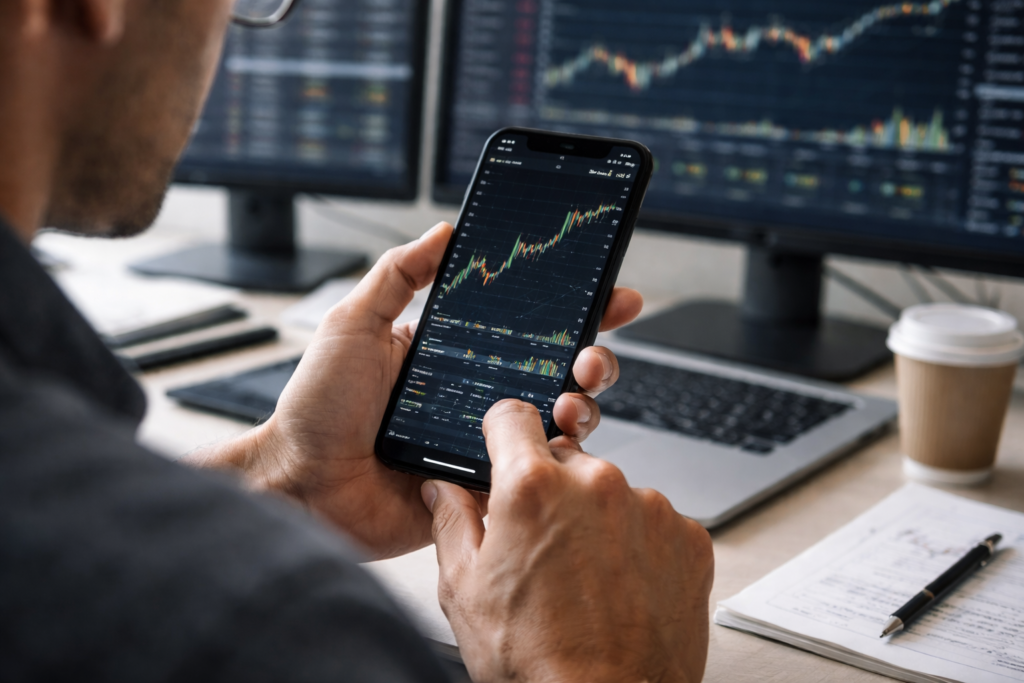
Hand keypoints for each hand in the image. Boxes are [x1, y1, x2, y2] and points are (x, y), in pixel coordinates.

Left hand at [192, 222, 642, 559]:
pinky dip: (555, 459)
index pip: (526, 324)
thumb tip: (443, 229)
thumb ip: (398, 274)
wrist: (300, 486)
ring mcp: (481, 440)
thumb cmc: (316, 408)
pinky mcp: (480, 483)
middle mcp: (476, 394)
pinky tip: (556, 444)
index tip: (608, 292)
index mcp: (453, 353)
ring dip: (582, 406)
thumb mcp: (353, 323)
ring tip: (575, 400)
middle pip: (556, 371)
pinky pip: (532, 472)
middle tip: (593, 355)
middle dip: (592, 358)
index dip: (572, 309)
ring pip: (555, 421)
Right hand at [423, 401, 714, 682]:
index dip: (502, 433)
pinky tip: (621, 587)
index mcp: (533, 487)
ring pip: (612, 493)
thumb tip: (441, 490)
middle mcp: (597, 484)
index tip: (504, 446)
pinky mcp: (689, 537)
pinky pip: (655, 522)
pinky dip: (639, 545)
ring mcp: (649, 508)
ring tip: (586, 580)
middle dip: (550, 492)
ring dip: (597, 519)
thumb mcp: (465, 591)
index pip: (513, 416)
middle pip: (565, 461)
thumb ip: (451, 522)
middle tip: (542, 547)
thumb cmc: (537, 663)